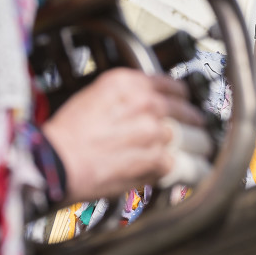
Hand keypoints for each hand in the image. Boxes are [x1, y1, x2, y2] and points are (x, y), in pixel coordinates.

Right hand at [42, 69, 207, 201]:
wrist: (56, 162)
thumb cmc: (66, 135)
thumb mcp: (94, 97)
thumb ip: (126, 97)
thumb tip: (145, 106)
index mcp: (128, 83)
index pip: (173, 86)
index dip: (182, 98)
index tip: (185, 105)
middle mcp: (145, 103)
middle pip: (188, 112)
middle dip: (194, 122)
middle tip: (198, 130)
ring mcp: (154, 132)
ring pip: (192, 139)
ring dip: (195, 147)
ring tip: (198, 153)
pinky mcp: (157, 160)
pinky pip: (181, 163)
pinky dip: (181, 169)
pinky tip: (181, 171)